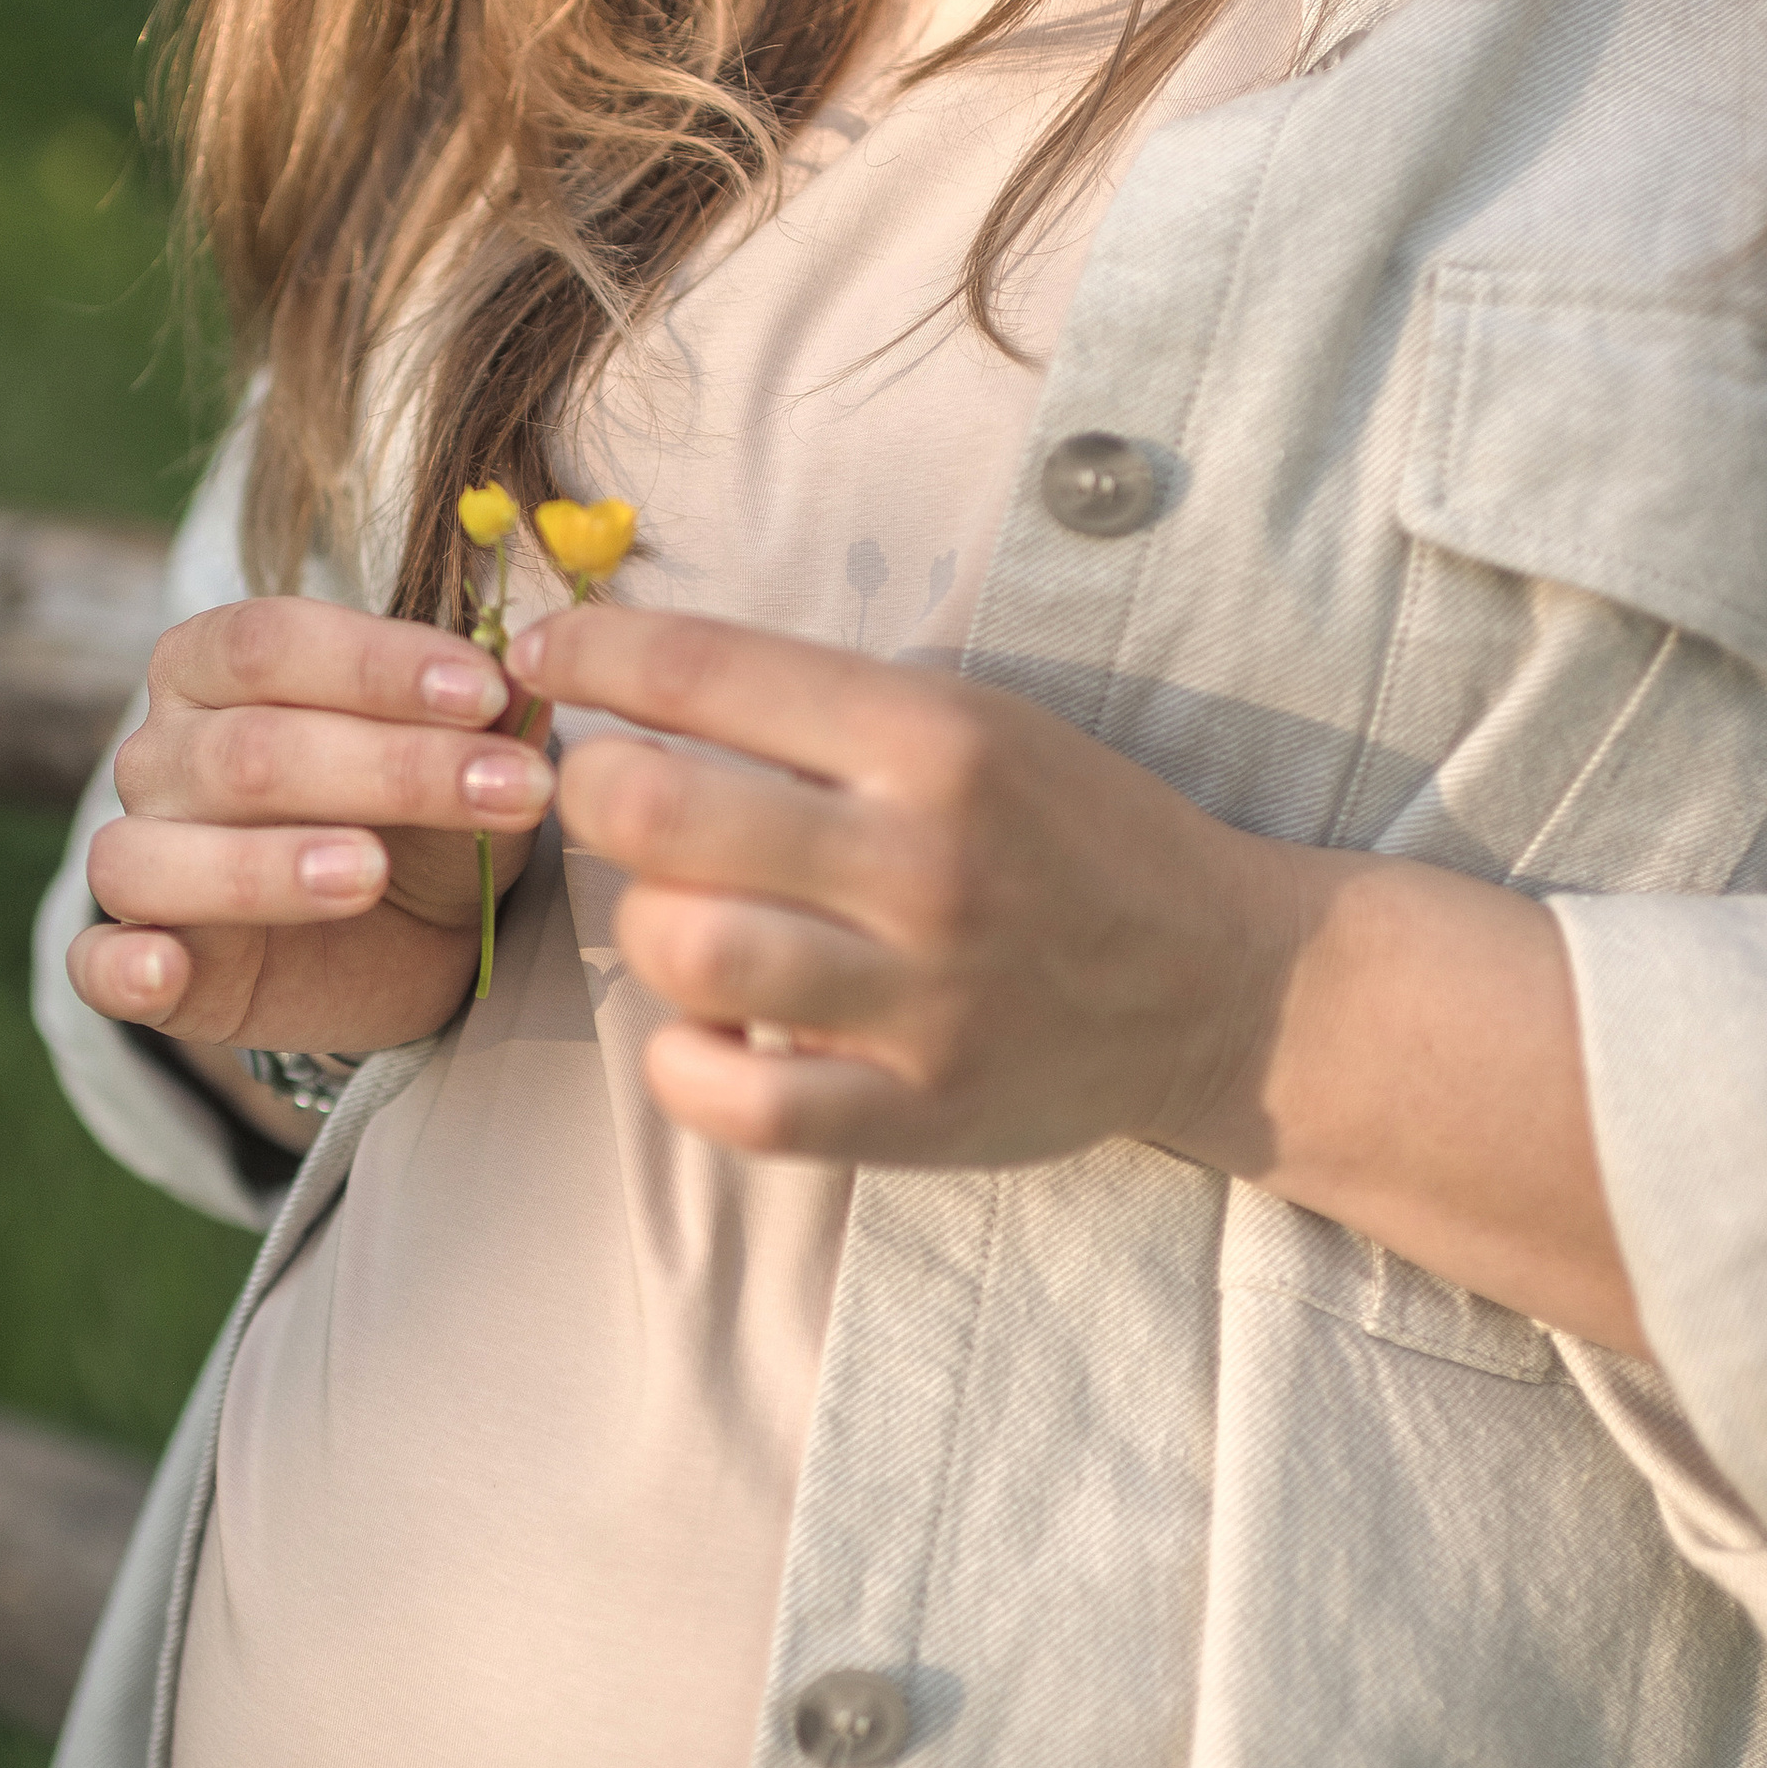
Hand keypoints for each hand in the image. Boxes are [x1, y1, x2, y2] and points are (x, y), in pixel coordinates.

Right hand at [69, 597, 553, 1055]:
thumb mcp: (469, 757)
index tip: (489, 693)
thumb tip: (532, 674)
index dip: (378, 665)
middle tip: (507, 792)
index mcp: (215, 667)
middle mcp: (159, 753)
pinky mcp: (137, 963)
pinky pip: (96, 963)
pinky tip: (166, 969)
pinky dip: (124, 967)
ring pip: (158, 854)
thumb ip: (487, 716)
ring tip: (367, 873)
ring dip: (264, 866)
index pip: (272, 642)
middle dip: (388, 769)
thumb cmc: (423, 817)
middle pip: (247, 750)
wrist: (409, 939)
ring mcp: (137, 858)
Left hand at [513, 603, 1645, 1348]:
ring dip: (643, 926)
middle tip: (603, 794)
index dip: (589, 654)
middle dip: (591, 790)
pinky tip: (702, 1030)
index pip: (707, 669)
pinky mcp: (923, 1113)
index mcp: (936, 737)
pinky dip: (686, 1065)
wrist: (1226, 983)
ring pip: (687, 953)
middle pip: (660, 812)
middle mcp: (925, 861)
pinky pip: (742, 1102)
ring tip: (674, 912)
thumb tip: (631, 669)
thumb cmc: (1070, 832)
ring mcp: (924, 997)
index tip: (542, 659)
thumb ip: (818, 705)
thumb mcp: (974, 718)